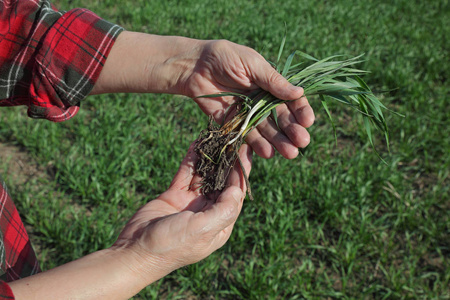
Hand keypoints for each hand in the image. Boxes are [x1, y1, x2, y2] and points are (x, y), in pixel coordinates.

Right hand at [113, 142, 252, 278]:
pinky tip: (196, 144)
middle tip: (233, 139)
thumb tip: (237, 189)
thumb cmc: (172, 245)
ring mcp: (190, 203)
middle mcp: (208, 212)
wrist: (136, 251)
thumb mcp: (203, 230)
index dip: (241, 173)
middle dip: (228, 162)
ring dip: (210, 158)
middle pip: (222, 183)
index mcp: (219, 225)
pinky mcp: (174, 195)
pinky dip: (191, 160)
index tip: (245, 151)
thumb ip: (223, 210)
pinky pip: (186, 174)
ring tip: (217, 137)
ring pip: (204, 176)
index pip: (236, 195)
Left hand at [180, 40, 314, 158]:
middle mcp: (263, 101)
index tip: (308, 121)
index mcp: (271, 84)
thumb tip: (299, 93)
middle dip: (293, 130)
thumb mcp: (252, 64)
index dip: (301, 111)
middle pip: (281, 118)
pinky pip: (247, 136)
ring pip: (267, 131)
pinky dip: (257, 145)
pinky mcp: (234, 124)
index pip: (291, 99)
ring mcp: (249, 114)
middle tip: (302, 142)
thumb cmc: (225, 57)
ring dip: (279, 142)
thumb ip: (273, 81)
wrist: (194, 67)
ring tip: (290, 154)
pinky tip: (267, 153)